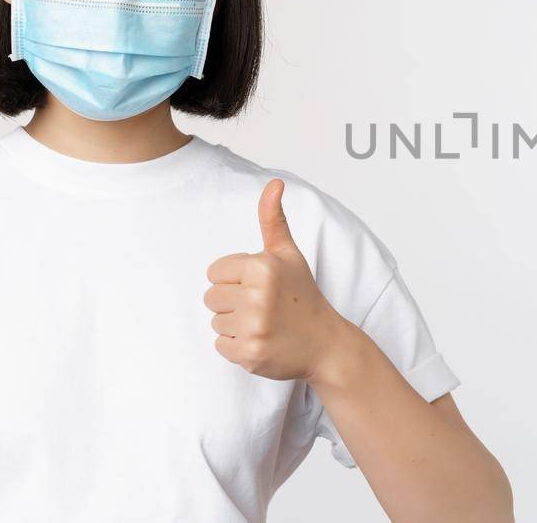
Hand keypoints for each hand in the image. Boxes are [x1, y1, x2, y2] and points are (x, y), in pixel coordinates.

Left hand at [205, 178, 350, 381]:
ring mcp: (254, 327)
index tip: (259, 286)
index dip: (235, 279)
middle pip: (211, 297)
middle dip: (233, 302)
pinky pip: (220, 346)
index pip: (215, 272)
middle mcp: (257, 296)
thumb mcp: (289, 254)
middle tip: (262, 307)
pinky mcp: (249, 353)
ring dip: (234, 325)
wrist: (325, 343)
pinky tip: (261, 340)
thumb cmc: (302, 295)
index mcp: (262, 267)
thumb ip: (273, 219)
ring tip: (263, 323)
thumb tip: (274, 182)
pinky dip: (237, 346)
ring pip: (215, 322)